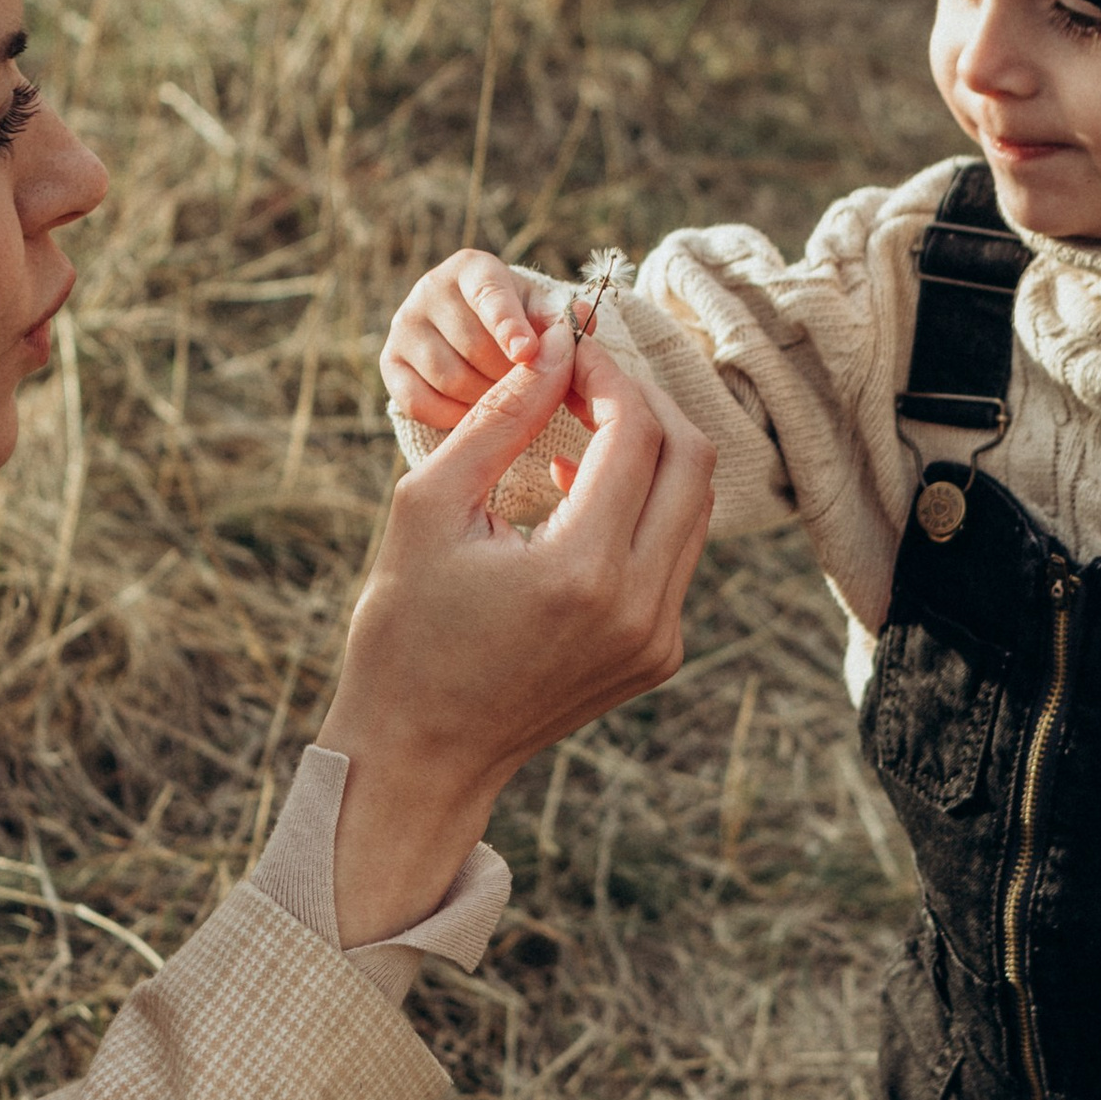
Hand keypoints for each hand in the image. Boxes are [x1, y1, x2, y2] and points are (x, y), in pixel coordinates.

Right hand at [319, 313, 712, 944]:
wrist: (421, 752)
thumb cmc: (405, 630)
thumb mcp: (429, 508)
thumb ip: (500, 418)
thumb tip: (552, 347)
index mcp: (582, 571)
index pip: (637, 431)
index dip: (607, 376)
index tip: (565, 354)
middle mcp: (639, 607)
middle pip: (691, 460)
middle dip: (642, 403)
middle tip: (583, 382)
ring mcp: (659, 637)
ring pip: (695, 505)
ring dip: (649, 452)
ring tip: (579, 431)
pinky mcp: (660, 654)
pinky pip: (676, 552)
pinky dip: (643, 507)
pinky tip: (582, 496)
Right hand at [382, 249, 560, 429]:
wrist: (475, 335)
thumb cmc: (519, 323)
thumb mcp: (542, 314)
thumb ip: (561, 320)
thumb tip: (581, 317)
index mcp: (473, 268)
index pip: (489, 293)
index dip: (508, 325)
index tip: (526, 353)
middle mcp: (431, 288)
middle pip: (473, 345)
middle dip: (507, 376)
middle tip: (529, 392)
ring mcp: (404, 324)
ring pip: (449, 377)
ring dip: (484, 400)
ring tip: (506, 403)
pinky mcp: (389, 362)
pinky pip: (419, 401)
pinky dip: (451, 417)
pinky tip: (474, 416)